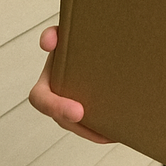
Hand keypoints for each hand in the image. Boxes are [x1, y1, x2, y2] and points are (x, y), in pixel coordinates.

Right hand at [28, 26, 111, 143]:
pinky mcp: (94, 104)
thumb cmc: (82, 35)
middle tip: (102, 134)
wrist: (101, 33)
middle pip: (65, 119)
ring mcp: (77, 100)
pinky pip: (96, 122)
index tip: (78, 112)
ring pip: (82, 124)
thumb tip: (51, 40)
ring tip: (116, 134)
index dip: (56, 107)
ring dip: (96, 132)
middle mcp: (61, 93)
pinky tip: (122, 129)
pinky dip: (106, 128)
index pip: (42, 98)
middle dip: (81, 128)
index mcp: (51, 78)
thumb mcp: (67, 31)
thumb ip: (56, 33)